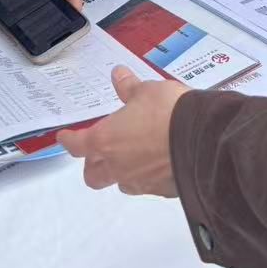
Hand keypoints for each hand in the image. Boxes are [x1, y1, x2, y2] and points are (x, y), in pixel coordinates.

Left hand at [59, 68, 186, 195]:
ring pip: (121, 183)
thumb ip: (129, 88)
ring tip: (133, 156)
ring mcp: (140, 182)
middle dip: (93, 165)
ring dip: (122, 172)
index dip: (69, 140)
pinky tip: (160, 163)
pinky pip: (149, 186)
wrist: (202, 139)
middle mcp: (118, 166)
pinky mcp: (162, 191)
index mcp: (106, 140)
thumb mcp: (147, 91)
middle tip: (99, 152)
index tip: (64, 137)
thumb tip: (118, 75)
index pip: (78, 144)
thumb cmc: (168, 112)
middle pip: (94, 175)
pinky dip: (149, 176)